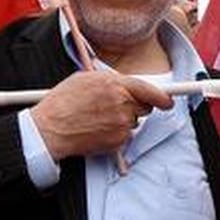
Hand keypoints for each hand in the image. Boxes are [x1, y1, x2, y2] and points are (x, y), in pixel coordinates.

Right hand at [29, 69, 172, 160]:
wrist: (51, 129)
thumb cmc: (63, 102)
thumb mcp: (85, 79)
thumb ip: (111, 80)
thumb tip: (125, 84)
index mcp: (115, 85)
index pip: (150, 90)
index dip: (163, 97)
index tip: (168, 101)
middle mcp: (122, 103)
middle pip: (145, 107)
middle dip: (136, 106)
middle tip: (117, 107)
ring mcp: (121, 124)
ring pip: (134, 122)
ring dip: (123, 120)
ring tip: (98, 118)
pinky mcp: (117, 140)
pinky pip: (125, 136)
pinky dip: (115, 133)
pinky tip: (97, 129)